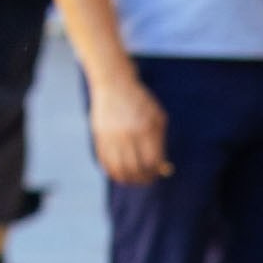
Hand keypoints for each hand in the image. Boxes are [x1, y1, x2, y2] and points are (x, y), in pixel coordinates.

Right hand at [88, 66, 170, 185]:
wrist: (114, 83)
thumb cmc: (141, 102)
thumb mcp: (157, 116)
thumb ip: (161, 142)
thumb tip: (163, 168)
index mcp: (145, 128)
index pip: (151, 162)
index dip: (155, 172)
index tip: (156, 174)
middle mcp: (128, 134)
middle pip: (135, 169)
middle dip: (142, 179)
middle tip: (146, 179)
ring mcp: (111, 136)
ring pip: (119, 169)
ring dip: (127, 179)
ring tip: (133, 179)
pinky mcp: (99, 136)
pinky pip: (105, 162)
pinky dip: (112, 171)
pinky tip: (119, 172)